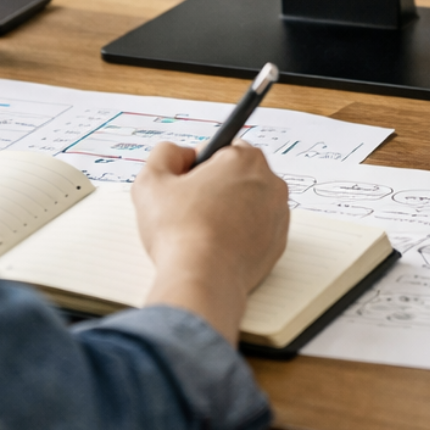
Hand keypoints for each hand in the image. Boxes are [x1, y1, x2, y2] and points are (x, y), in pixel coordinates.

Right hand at [133, 142, 289, 340]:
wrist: (203, 280)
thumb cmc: (180, 232)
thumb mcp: (151, 182)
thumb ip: (164, 154)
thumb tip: (178, 154)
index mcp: (245, 159)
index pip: (221, 148)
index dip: (197, 165)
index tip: (185, 184)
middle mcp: (271, 183)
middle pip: (237, 175)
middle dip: (215, 187)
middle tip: (189, 209)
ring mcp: (278, 215)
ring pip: (248, 202)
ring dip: (228, 211)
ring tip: (201, 230)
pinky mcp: (278, 244)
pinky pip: (256, 229)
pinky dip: (239, 234)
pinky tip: (217, 246)